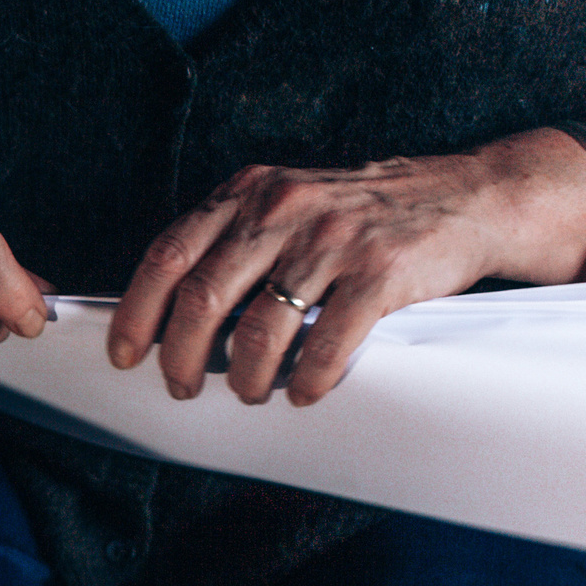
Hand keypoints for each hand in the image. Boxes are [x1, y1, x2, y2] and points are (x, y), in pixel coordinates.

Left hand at [105, 131, 585, 406]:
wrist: (463, 196)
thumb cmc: (360, 213)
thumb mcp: (287, 201)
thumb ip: (233, 236)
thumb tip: (169, 307)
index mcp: (249, 191)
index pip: (169, 254)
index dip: (137, 311)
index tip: (123, 354)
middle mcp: (284, 209)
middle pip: (203, 297)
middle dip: (181, 356)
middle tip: (181, 387)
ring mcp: (333, 240)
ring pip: (260, 329)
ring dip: (244, 377)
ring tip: (247, 393)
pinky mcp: (381, 273)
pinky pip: (327, 343)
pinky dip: (308, 380)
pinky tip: (303, 393)